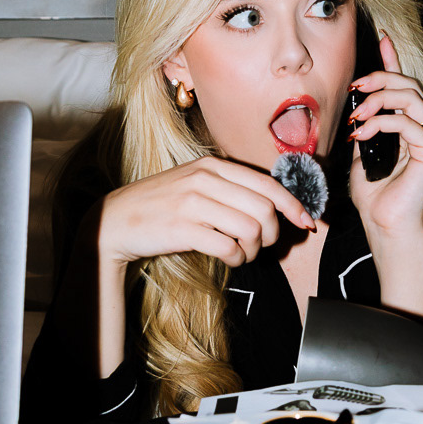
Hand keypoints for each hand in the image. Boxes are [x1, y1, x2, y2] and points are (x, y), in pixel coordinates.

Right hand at [97, 156, 315, 271]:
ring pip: (251, 228)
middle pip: (265, 208)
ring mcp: (193, 203)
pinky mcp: (183, 228)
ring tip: (244, 253)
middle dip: (273, 233)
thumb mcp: (196, 184)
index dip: (294, 205)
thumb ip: (230, 188)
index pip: (267, 183)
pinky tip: (230, 258)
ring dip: (255, 249)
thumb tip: (275, 205)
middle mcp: (205, 179)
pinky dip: (238, 258)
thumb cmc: (162, 205)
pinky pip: (229, 247)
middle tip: (264, 245)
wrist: (116, 221)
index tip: (306, 222)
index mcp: (213, 165)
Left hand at [348, 32, 422, 245]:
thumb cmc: (376, 197)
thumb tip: (356, 106)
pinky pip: (407, 122)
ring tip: (357, 116)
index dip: (394, 60)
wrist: (386, 228)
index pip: (406, 85)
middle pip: (409, 84)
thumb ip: (366, 127)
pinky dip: (381, 123)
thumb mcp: (363, 153)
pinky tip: (363, 135)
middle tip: (354, 88)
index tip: (383, 38)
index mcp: (413, 126)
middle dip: (379, 78)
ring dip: (378, 99)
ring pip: (411, 97)